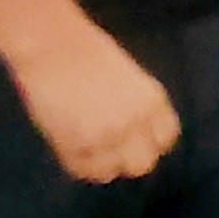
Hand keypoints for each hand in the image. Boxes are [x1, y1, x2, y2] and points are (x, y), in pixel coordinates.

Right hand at [6, 26, 180, 183]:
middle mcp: (135, 122)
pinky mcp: (76, 144)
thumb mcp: (129, 79)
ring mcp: (106, 136)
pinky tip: (70, 145)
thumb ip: (137, 109)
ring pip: (110, 172)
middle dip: (127, 158)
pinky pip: (81, 170)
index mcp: (153, 101)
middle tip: (109, 147)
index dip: (149, 141)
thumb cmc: (88, 53)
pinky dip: (77, 162)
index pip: (165, 138)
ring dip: (100, 163)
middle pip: (143, 163)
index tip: (134, 138)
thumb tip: (135, 138)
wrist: (53, 46)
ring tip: (86, 144)